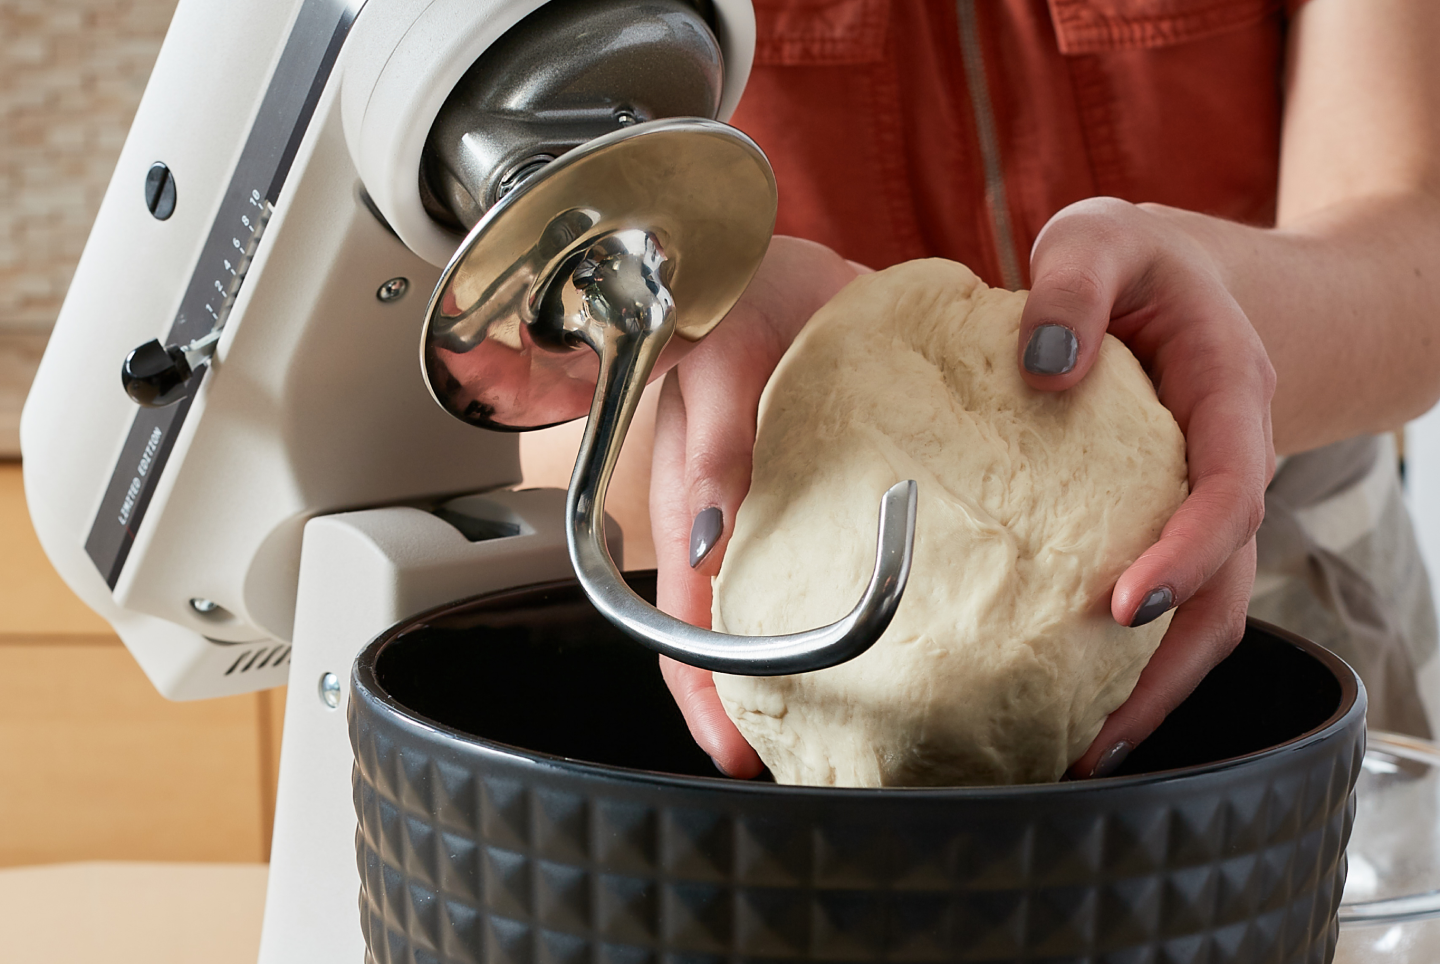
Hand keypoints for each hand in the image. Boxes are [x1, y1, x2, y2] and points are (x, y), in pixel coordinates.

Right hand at [651, 236, 861, 777]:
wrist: (795, 258)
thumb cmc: (738, 295)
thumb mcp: (719, 360)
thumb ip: (713, 445)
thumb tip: (714, 545)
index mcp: (694, 509)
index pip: (685, 629)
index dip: (708, 699)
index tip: (741, 756)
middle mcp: (739, 525)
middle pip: (746, 640)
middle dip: (777, 707)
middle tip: (830, 760)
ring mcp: (791, 513)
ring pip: (803, 610)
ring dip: (832, 665)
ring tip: (879, 716)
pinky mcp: (842, 493)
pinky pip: (852, 560)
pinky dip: (880, 601)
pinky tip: (923, 626)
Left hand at [1019, 198, 1274, 776]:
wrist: (1182, 280)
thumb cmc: (1136, 260)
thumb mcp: (1103, 235)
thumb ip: (1075, 280)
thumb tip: (1046, 367)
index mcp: (1227, 392)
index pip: (1228, 488)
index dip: (1189, 552)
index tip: (1126, 606)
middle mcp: (1228, 462)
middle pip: (1225, 584)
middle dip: (1168, 665)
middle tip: (1095, 734)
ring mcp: (1200, 504)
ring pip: (1205, 614)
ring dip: (1151, 688)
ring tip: (1081, 754)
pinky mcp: (1163, 527)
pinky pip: (1168, 603)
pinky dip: (1129, 660)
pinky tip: (1075, 704)